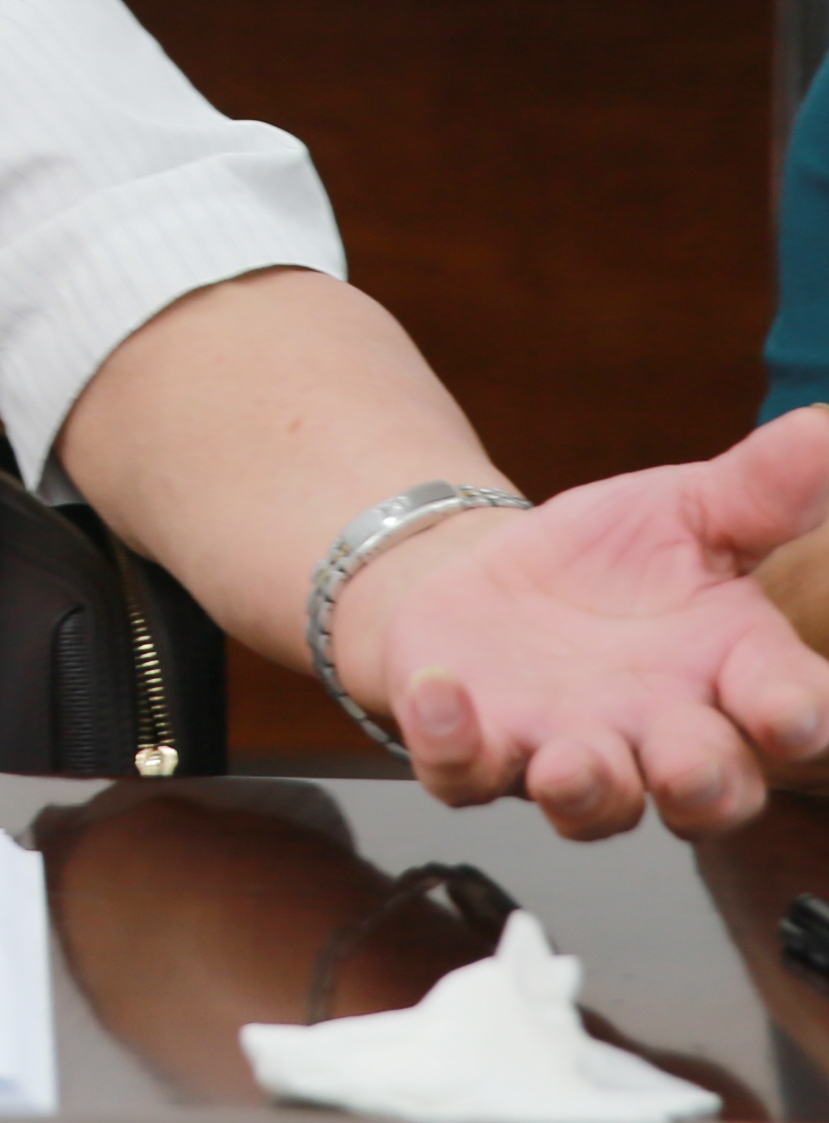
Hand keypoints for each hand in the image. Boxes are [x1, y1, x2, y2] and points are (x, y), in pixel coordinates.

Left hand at [338, 412, 828, 838]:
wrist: (489, 578)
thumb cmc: (613, 561)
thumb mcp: (686, 512)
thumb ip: (759, 489)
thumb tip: (827, 426)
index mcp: (731, 680)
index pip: (790, 717)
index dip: (801, 722)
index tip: (794, 712)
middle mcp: (659, 737)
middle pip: (702, 790)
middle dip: (701, 784)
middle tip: (686, 766)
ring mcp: (565, 752)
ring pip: (591, 804)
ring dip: (583, 790)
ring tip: (565, 765)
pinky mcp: (475, 749)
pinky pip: (463, 768)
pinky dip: (450, 742)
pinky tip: (440, 695)